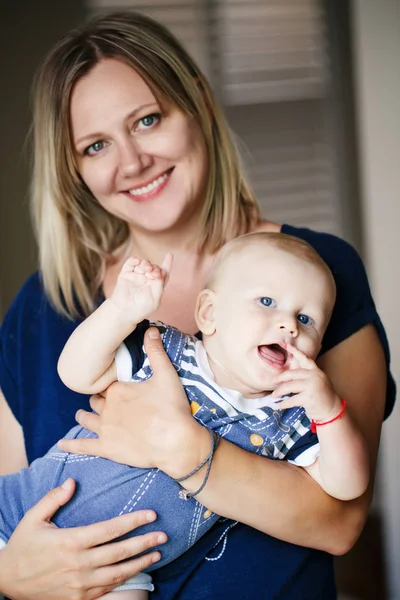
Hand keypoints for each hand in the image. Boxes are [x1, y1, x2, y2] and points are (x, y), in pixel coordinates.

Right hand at [0, 478, 165, 599]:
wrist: (7, 580)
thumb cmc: (23, 546)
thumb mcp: (34, 518)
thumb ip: (54, 498)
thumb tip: (72, 482)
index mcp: (70, 541)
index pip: (110, 530)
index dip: (133, 522)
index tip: (151, 514)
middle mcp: (78, 564)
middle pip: (119, 552)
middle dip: (144, 542)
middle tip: (163, 535)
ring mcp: (79, 584)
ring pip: (117, 573)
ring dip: (140, 563)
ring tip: (157, 554)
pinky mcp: (78, 598)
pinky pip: (107, 589)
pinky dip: (124, 580)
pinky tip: (136, 571)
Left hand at [58, 328, 206, 477]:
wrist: (175, 443)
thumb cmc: (172, 408)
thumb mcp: (167, 375)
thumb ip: (156, 352)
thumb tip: (151, 329)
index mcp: (118, 390)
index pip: (106, 385)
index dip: (110, 386)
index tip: (115, 387)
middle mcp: (107, 408)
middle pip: (96, 401)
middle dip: (97, 400)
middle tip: (101, 401)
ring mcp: (104, 429)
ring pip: (86, 419)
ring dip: (82, 416)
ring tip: (80, 415)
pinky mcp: (106, 448)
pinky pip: (83, 446)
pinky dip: (70, 445)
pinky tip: (61, 444)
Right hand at [110, 254, 172, 322]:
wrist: (124, 312)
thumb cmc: (141, 309)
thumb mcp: (155, 300)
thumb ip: (159, 286)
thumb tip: (160, 272)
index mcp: (155, 285)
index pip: (163, 272)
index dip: (167, 263)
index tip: (170, 255)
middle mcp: (147, 279)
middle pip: (154, 267)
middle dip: (156, 268)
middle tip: (154, 274)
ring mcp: (136, 275)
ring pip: (143, 263)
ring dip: (146, 264)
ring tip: (147, 269)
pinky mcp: (126, 274)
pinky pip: (131, 263)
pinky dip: (134, 260)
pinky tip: (137, 262)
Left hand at [272, 344, 341, 421]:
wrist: (332, 409)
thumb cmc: (321, 395)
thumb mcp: (317, 381)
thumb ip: (306, 375)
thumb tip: (288, 374)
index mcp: (315, 371)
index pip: (305, 359)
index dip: (295, 351)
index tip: (287, 345)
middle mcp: (314, 376)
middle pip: (292, 374)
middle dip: (281, 377)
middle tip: (274, 380)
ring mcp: (311, 386)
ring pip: (290, 386)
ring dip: (280, 391)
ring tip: (274, 395)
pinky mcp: (309, 398)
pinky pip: (291, 400)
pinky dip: (284, 403)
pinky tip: (280, 405)